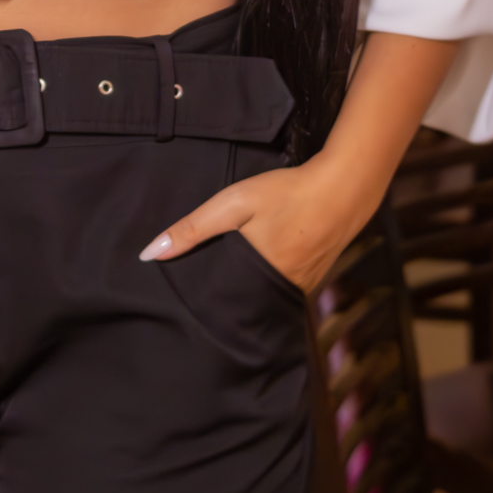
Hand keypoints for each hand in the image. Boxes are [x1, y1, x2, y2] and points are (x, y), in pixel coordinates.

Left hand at [138, 152, 362, 294]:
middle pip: (243, 303)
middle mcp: (281, 291)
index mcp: (258, 278)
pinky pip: (284, 289)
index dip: (203, 302)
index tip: (184, 303)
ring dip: (249, 291)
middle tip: (204, 291)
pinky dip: (270, 282)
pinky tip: (265, 265)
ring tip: (230, 280)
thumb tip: (150, 254)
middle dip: (225, 299)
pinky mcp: (314, 278)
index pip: (220, 304)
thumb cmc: (286, 193)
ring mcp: (302, 287)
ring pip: (265, 297)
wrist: (343, 187)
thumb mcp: (233, 204)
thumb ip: (192, 229)